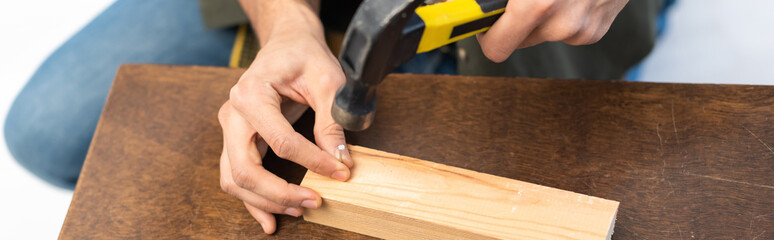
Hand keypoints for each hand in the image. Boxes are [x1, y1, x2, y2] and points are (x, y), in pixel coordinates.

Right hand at [218, 24, 353, 232]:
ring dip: (265, 201)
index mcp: (251, 94)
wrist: (286, 43)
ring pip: (235, 179)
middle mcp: (232, 114)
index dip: (312, 162)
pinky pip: (236, 177)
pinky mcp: (236, 141)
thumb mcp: (328, 79)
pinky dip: (252, 201)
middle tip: (314, 201)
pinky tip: (270, 220)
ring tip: (300, 209)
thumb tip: (341, 158)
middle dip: (279, 193)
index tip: (340, 172)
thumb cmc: (304, 55)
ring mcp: (230, 129)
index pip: (280, 141)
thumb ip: (332, 118)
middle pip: (244, 169)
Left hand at [477, 0, 627, 61]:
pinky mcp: (597, 31)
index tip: (482, 23)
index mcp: (538, 5)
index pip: (496, 48)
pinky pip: (565, 30)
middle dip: (514, 20)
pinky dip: (562, 15)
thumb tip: (473, 1)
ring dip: (540, 17)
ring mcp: (583, 30)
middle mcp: (562, 24)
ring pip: (542, 34)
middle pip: (518, 40)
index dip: (485, 33)